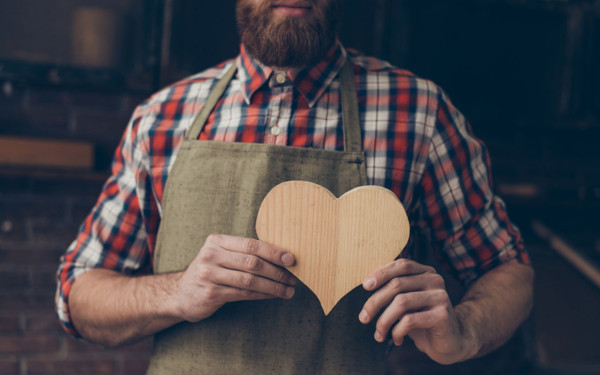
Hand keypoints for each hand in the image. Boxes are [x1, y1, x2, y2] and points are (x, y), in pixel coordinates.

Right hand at [169, 234, 296, 322]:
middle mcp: (211, 256)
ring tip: (288, 290)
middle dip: (277, 271)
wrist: (180, 294)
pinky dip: (262, 295)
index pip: (251, 244)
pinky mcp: (211, 294)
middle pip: (252, 262)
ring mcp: (209, 275)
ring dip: (273, 286)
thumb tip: (281, 256)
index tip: (291, 259)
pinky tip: (273, 295)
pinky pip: (244, 294)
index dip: (273, 251)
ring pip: (250, 280)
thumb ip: (243, 253)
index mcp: (216, 241)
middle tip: (293, 277)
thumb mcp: (220, 255)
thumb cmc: (209, 272)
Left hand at [358, 259, 476, 364]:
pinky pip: (409, 320)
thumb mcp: (406, 302)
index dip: (381, 273)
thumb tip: (366, 284)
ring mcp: (440, 296)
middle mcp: (435, 280)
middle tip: (363, 318)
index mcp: (425, 272)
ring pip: (401, 302)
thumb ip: (392, 290)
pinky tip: (397, 340)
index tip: (365, 286)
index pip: (401, 265)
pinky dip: (397, 331)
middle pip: (396, 284)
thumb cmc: (422, 319)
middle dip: (374, 302)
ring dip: (383, 320)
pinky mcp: (442, 315)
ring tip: (379, 334)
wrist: (451, 341)